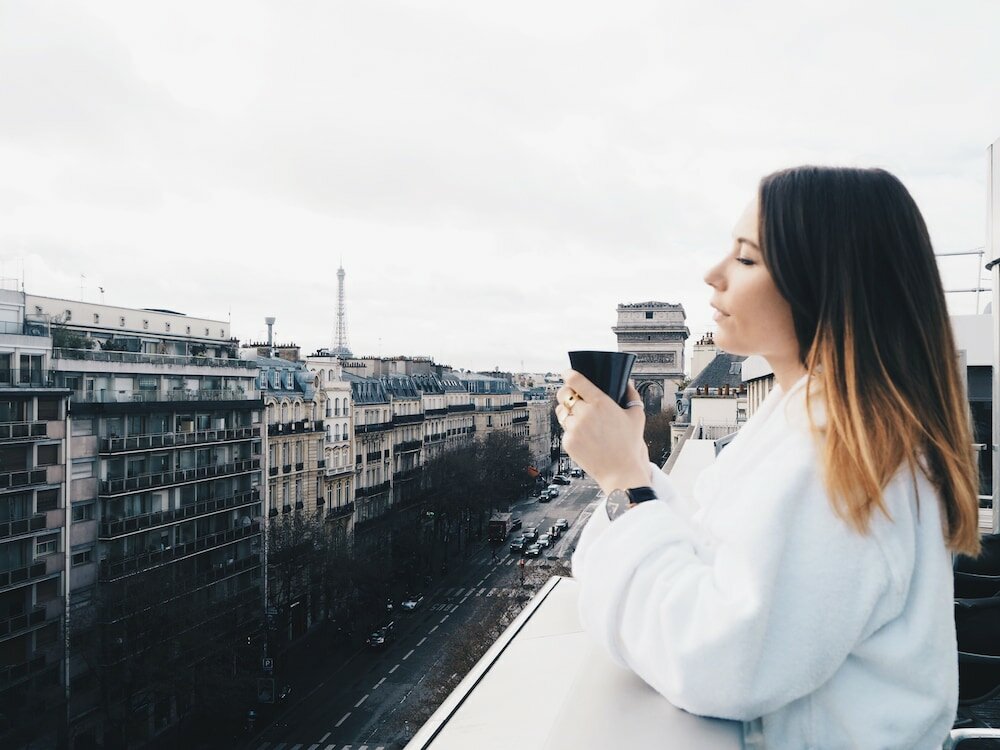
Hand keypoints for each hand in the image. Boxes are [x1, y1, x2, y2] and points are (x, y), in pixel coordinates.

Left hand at [555, 372, 648, 493]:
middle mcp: (584, 413)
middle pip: (563, 394)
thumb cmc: (629, 444)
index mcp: (600, 403)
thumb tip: (627, 383)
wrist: (620, 472)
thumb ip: (632, 395)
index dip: (569, 374)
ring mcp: (574, 428)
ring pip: (561, 412)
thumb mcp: (636, 417)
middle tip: (570, 394)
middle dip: (565, 392)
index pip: (576, 380)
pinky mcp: (568, 442)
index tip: (567, 373)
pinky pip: (564, 430)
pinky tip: (583, 435)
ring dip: (566, 411)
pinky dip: (571, 430)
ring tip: (577, 416)